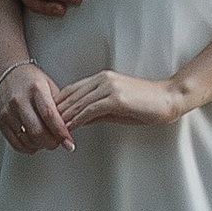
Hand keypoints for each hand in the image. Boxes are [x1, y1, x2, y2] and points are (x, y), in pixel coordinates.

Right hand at [0, 61, 73, 155]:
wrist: (6, 72)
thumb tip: (69, 127)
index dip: (61, 132)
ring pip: (27, 140)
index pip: (49, 115)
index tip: (69, 143)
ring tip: (46, 140)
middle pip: (37, 131)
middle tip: (58, 142)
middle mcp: (19, 100)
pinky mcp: (0, 121)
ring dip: (40, 145)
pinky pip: (15, 143)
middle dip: (52, 143)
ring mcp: (8, 112)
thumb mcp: (49, 85)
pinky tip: (34, 143)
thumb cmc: (30, 79)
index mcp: (35, 89)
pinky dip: (27, 148)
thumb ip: (58, 106)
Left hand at [52, 67, 188, 130]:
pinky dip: (76, 121)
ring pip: (77, 103)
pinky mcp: (115, 98)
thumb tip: (77, 122)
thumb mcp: (115, 109)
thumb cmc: (145, 105)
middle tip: (43, 127)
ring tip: (51, 132)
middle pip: (70, 95)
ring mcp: (108, 87)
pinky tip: (68, 130)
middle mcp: (102, 79)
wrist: (168, 99)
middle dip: (55, 112)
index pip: (72, 90)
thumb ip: (95, 112)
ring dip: (63, 119)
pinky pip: (89, 110)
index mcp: (102, 78)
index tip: (46, 118)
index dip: (58, 104)